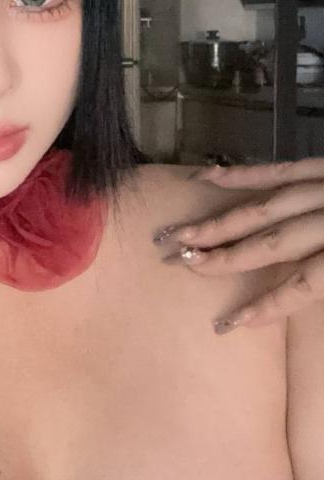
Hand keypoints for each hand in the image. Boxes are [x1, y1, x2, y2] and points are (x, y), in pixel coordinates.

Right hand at [154, 158, 323, 333]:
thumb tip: (295, 296)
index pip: (302, 284)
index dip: (267, 305)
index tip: (230, 323)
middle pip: (271, 244)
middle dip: (224, 256)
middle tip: (181, 264)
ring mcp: (320, 188)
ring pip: (262, 208)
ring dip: (219, 223)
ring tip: (180, 234)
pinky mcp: (317, 167)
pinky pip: (273, 170)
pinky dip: (238, 174)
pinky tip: (205, 177)